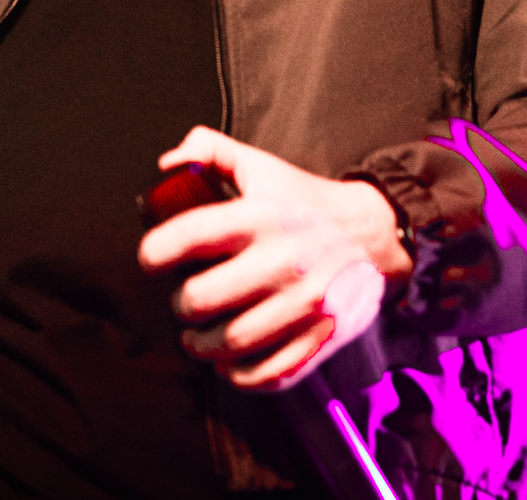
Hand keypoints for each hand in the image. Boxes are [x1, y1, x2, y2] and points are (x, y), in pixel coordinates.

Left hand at [137, 126, 411, 391]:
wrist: (375, 232)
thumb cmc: (305, 201)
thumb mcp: (261, 165)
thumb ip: (210, 151)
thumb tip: (167, 164)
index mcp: (260, 217)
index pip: (190, 236)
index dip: (155, 252)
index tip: (151, 259)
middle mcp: (282, 261)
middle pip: (202, 299)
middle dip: (179, 305)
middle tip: (181, 300)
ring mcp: (303, 303)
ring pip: (231, 342)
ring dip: (200, 346)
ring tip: (196, 335)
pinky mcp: (321, 336)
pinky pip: (271, 371)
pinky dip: (241, 375)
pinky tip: (230, 361)